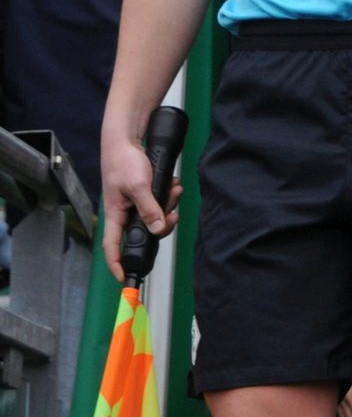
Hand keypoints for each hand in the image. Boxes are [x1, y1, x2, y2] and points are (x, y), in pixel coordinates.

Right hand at [98, 133, 181, 281]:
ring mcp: (135, 203)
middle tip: (173, 215)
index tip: (124, 278)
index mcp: (115, 214)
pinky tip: (174, 184)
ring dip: (170, 205)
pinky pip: (161, 202)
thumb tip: (158, 229)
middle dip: (163, 224)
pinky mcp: (145, 194)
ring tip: (174, 190)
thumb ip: (149, 209)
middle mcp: (125, 212)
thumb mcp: (138, 186)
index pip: (112, 246)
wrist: (128, 138)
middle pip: (145, 232)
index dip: (117, 263)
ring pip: (157, 216)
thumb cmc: (124, 160)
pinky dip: (170, 195)